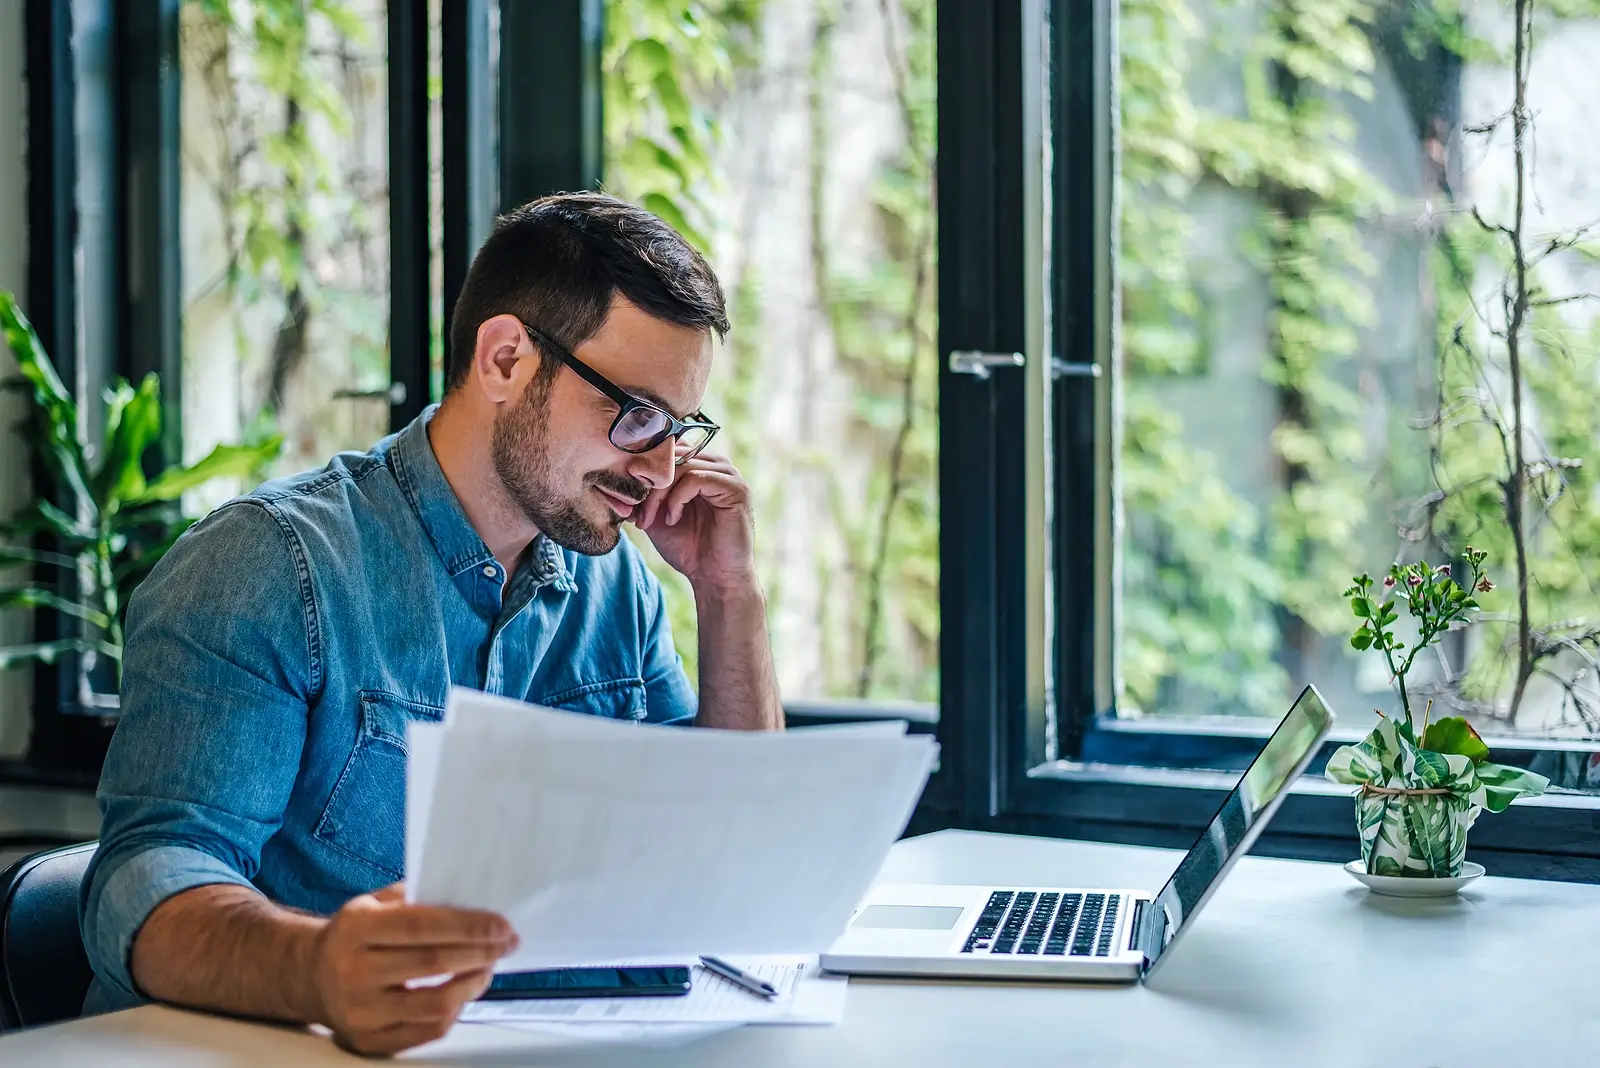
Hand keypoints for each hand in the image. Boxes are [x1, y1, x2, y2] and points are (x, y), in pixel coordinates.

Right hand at [308, 884, 517, 1055]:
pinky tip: (465, 991)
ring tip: (488, 966)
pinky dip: (456, 1009)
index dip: (469, 925)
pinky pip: (428, 1030)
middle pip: (435, 963)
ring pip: (436, 1004)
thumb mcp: (373, 903)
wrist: (310, 977)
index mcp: (356, 928)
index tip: (502, 924)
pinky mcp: (369, 1040)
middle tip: (507, 942)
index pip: (423, 925)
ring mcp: (360, 1011)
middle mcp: (354, 971)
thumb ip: (417, 898)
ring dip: (474, 983)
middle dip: (482, 951)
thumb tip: (473, 899)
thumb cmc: (354, 936)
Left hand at [635, 452, 757, 594]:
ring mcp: (730, 475)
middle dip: (649, 485)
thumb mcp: (656, 516)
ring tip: (652, 519)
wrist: (714, 578)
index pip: (669, 450)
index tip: (628, 499)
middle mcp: (718, 465)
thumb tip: (616, 478)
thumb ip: (643, 495)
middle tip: (638, 514)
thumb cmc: (689, 548)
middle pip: (674, 456)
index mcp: (702, 467)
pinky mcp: (737, 489)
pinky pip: (697, 479)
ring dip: (659, 494)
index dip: (645, 471)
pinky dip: (677, 498)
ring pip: (682, 466)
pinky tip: (673, 519)